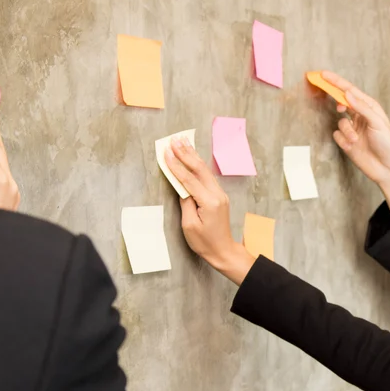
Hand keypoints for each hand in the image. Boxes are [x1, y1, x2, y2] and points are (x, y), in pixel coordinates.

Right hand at [165, 137, 255, 284]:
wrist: (223, 250)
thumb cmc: (204, 242)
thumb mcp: (189, 225)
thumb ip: (185, 203)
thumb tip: (181, 186)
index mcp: (209, 202)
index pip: (189, 180)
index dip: (176, 165)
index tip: (166, 152)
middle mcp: (217, 195)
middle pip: (199, 169)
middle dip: (185, 154)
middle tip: (174, 139)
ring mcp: (220, 194)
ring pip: (204, 170)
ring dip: (192, 155)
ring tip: (182, 142)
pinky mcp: (219, 196)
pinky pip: (207, 176)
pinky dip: (197, 165)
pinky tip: (192, 156)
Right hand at [321, 71, 389, 220]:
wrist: (386, 168)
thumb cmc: (387, 144)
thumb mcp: (377, 123)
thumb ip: (361, 108)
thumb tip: (347, 94)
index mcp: (369, 107)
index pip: (350, 91)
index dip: (336, 82)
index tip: (323, 74)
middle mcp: (359, 116)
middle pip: (341, 101)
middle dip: (333, 97)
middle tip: (321, 88)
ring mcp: (352, 128)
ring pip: (340, 122)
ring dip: (346, 131)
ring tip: (356, 139)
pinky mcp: (347, 141)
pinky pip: (337, 135)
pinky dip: (344, 140)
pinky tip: (353, 146)